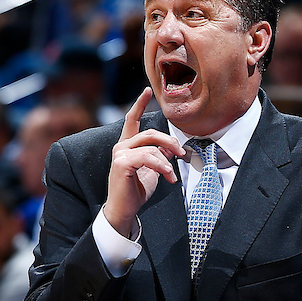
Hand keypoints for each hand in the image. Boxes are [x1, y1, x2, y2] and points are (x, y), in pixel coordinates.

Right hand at [103, 87, 181, 236]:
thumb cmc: (136, 192)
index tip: (147, 91)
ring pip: (151, 147)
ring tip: (171, 175)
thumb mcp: (152, 171)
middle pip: (151, 133)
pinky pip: (148, 157)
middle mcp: (121, 147)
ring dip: (167, 161)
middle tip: (181, 153)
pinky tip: (167, 176)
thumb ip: (159, 157)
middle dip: (170, 142)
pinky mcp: (122, 163)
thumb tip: (170, 148)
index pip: (132, 120)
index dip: (140, 104)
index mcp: (127, 146)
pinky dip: (162, 166)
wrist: (124, 210)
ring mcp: (120, 154)